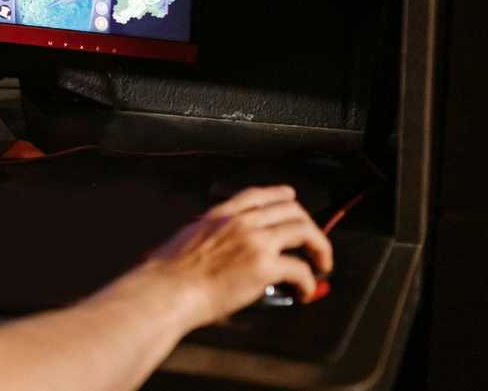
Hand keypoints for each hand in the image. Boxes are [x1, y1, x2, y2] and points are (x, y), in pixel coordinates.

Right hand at [137, 186, 333, 327]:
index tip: (291, 199)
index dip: (280, 195)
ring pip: (305, 232)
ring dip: (320, 249)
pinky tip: (304, 293)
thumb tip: (225, 251)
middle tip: (314, 245)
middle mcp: (241, 222)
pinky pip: (301, 270)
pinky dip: (308, 283)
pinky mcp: (264, 267)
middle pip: (291, 210)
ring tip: (320, 265)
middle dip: (310, 227)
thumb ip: (210, 236)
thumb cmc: (168, 273)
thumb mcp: (187, 238)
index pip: (258, 194)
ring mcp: (255, 242)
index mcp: (221, 215)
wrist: (166, 289)